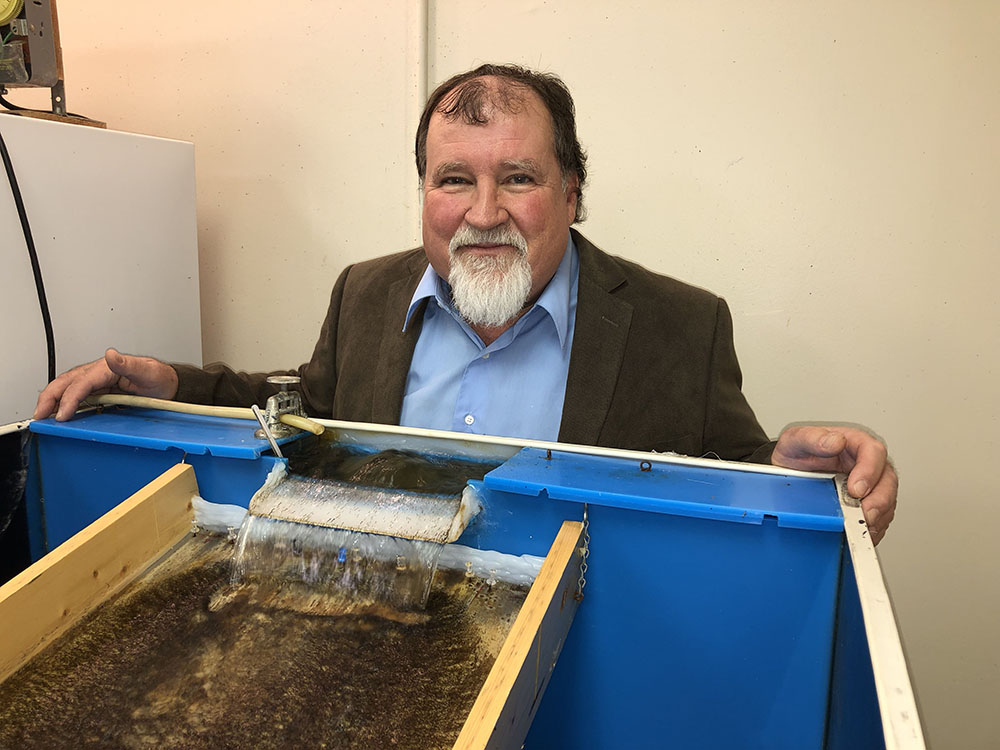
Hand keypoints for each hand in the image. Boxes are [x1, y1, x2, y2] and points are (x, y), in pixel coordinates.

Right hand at [34, 348, 178, 420]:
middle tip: (39, 415)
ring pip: (67, 389)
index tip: (62, 415)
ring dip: (52, 401)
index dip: (70, 399)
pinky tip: (58, 413)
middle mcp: (98, 373)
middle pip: (66, 383)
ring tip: (42, 416)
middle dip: (50, 398)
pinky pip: (76, 396)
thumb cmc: (159, 377)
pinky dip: (63, 404)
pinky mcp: (98, 390)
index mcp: (107, 368)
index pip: (82, 383)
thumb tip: (111, 355)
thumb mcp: (148, 371)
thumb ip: (129, 364)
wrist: (168, 385)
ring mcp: (97, 382)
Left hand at [772, 424, 897, 544]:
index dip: (870, 471)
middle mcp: (867, 463)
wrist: (789, 473)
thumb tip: (835, 441)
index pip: (874, 452)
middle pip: (887, 479)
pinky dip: (873, 527)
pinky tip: (859, 531)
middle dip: (879, 500)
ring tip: (860, 526)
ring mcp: (870, 485)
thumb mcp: (795, 440)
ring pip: (888, 500)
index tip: (856, 490)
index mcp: (854, 444)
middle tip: (864, 514)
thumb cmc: (796, 454)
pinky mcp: (868, 504)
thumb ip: (813, 438)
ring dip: (878, 516)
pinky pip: (881, 517)